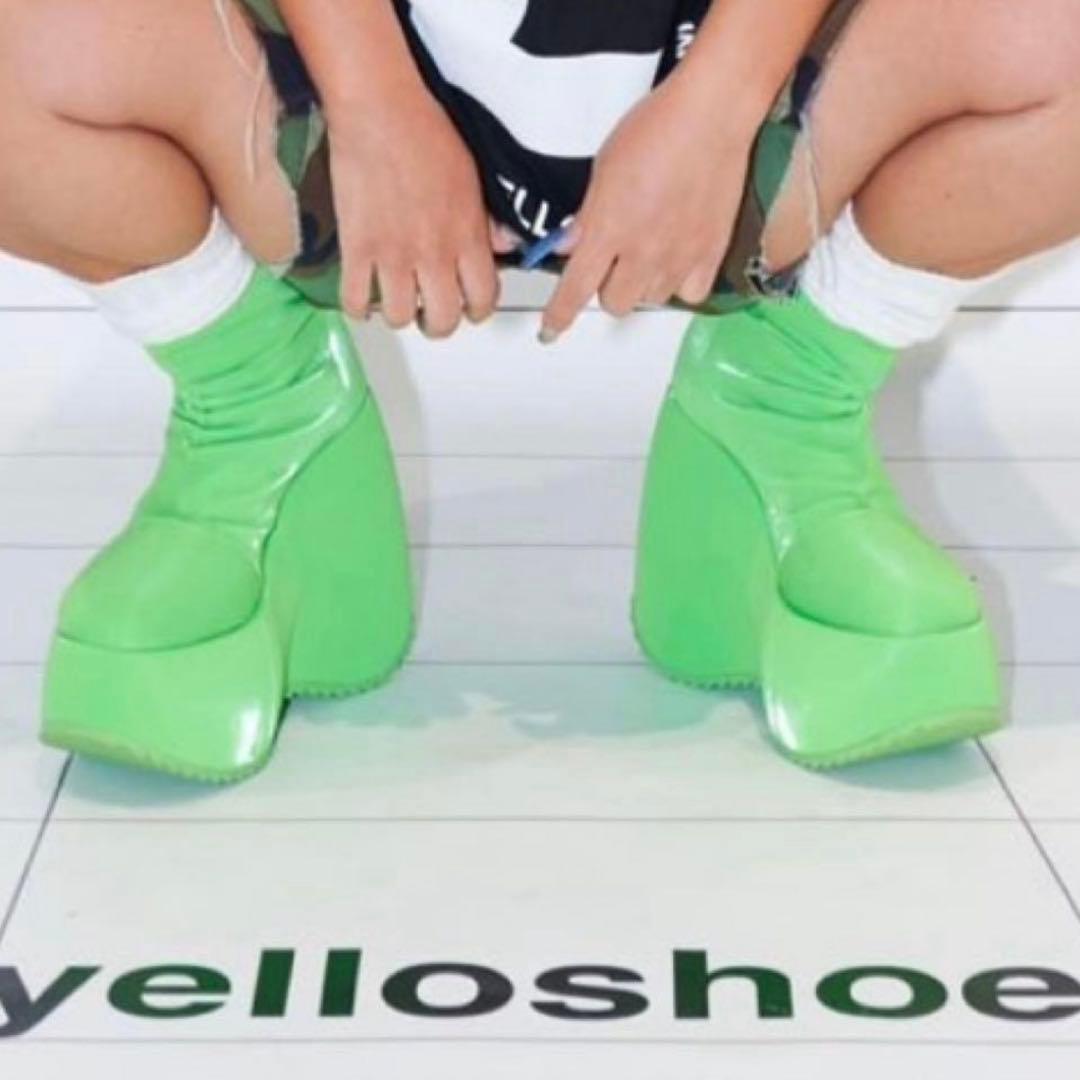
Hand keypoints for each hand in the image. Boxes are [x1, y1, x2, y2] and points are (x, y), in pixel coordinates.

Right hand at [328, 90, 517, 337]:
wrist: (381, 110)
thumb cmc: (426, 133)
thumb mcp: (474, 179)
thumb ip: (485, 223)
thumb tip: (496, 248)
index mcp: (467, 238)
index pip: (483, 300)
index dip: (476, 311)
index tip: (468, 307)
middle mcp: (434, 254)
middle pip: (443, 320)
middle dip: (438, 324)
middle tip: (431, 314)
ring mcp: (394, 255)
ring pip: (400, 318)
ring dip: (399, 315)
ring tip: (395, 302)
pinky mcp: (357, 248)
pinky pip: (356, 300)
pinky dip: (358, 308)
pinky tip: (362, 298)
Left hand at [540, 74, 756, 341]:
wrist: (711, 115)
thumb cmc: (656, 129)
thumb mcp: (603, 170)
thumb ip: (586, 218)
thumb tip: (568, 246)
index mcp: (609, 229)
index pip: (575, 288)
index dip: (559, 315)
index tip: (550, 330)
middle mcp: (643, 251)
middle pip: (614, 303)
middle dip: (606, 288)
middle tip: (613, 262)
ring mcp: (679, 256)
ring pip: (650, 299)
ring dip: (643, 285)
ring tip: (649, 251)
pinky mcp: (710, 253)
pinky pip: (690, 294)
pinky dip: (680, 284)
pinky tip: (677, 260)